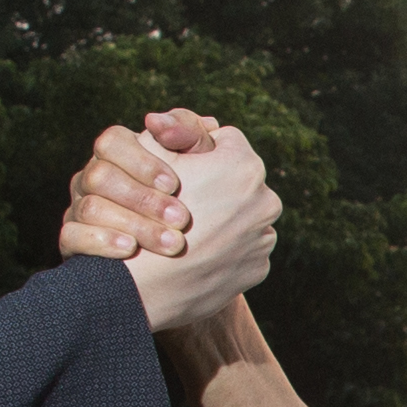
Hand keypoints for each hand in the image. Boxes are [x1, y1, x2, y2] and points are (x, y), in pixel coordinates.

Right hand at [59, 113, 197, 264]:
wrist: (198, 246)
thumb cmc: (201, 192)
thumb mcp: (205, 158)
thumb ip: (187, 131)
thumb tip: (154, 121)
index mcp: (117, 153)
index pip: (111, 142)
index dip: (141, 162)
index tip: (174, 185)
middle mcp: (92, 178)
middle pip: (99, 177)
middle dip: (143, 199)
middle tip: (181, 219)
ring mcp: (79, 208)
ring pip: (90, 209)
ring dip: (133, 224)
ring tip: (171, 242)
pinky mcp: (73, 241)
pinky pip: (71, 237)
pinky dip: (101, 242)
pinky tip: (131, 249)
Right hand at [113, 112, 278, 334]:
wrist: (143, 287)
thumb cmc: (140, 212)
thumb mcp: (148, 156)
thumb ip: (169, 129)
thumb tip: (163, 119)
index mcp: (244, 165)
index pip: (224, 140)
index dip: (196, 151)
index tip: (178, 168)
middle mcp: (265, 201)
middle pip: (238, 180)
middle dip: (214, 185)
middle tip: (182, 199)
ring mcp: (264, 239)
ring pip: (241, 216)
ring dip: (221, 219)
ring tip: (189, 230)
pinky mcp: (257, 269)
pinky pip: (242, 249)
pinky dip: (224, 249)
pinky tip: (197, 254)